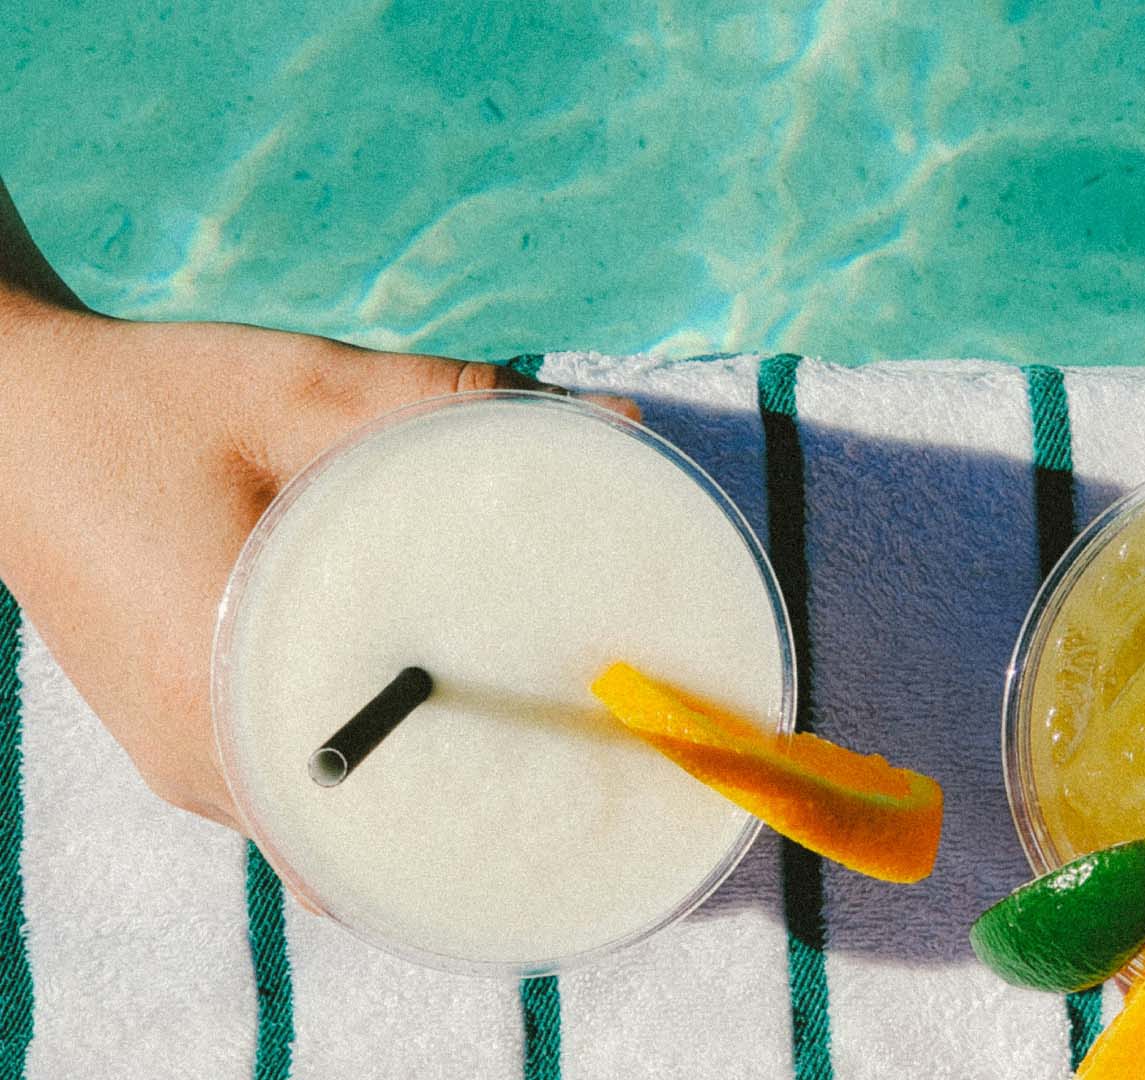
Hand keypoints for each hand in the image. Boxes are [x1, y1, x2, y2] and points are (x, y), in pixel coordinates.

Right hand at [0, 293, 632, 836]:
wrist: (6, 422)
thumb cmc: (150, 403)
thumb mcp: (305, 389)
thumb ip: (450, 407)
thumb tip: (610, 423)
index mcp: (223, 686)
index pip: (362, 831)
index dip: (472, 836)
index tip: (570, 793)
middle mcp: (199, 757)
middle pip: (354, 849)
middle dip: (463, 825)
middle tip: (568, 766)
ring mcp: (182, 763)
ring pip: (323, 833)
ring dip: (411, 806)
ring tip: (516, 748)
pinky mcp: (179, 741)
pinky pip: (290, 796)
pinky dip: (361, 783)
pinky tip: (428, 725)